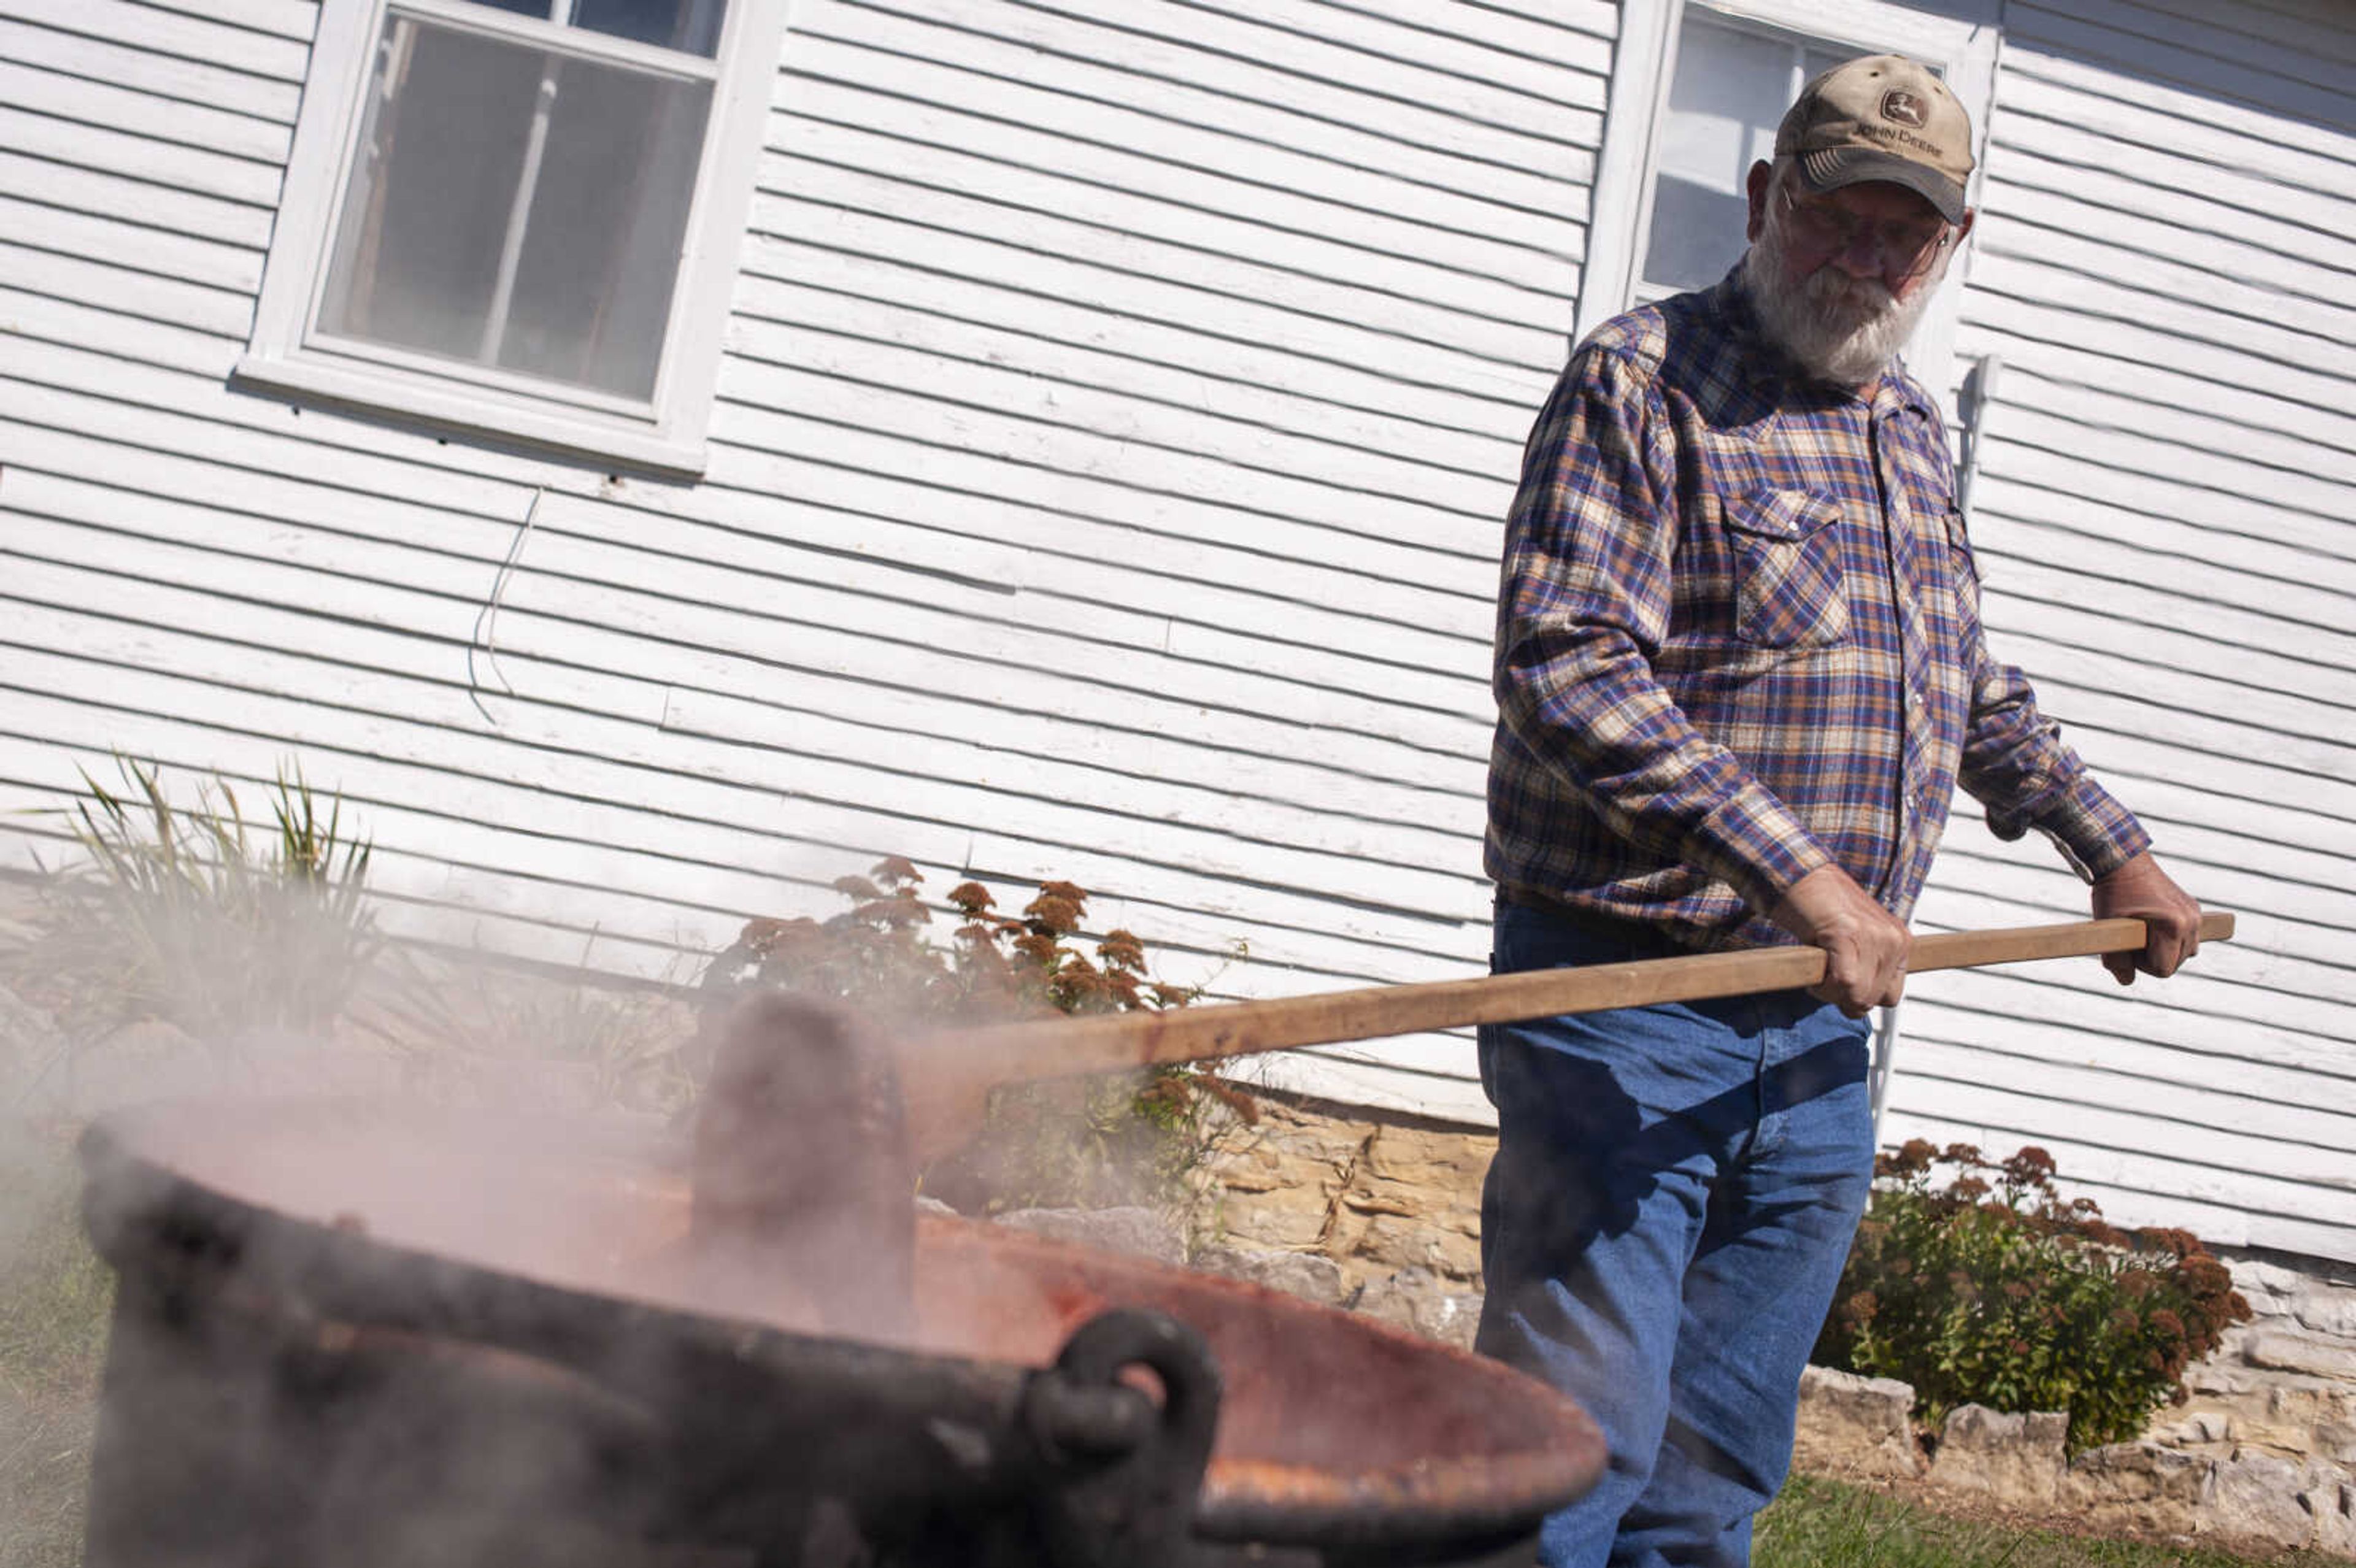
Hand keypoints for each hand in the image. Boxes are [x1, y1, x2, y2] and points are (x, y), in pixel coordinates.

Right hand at [1768, 865, 1910, 1016]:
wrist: (1798, 872)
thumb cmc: (1820, 906)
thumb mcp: (1857, 936)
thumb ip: (1867, 965)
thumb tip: (1858, 1003)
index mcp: (1900, 941)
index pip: (1889, 996)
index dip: (1859, 995)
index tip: (1839, 979)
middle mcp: (1894, 939)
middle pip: (1872, 1000)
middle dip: (1843, 996)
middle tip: (1823, 972)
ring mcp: (1875, 937)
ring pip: (1858, 996)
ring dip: (1829, 991)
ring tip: (1818, 964)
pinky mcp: (1849, 935)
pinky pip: (1843, 983)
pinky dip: (1822, 983)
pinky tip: (1813, 961)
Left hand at [2090, 851, 2202, 984]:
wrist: (2123, 862)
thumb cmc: (2113, 894)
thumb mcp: (2108, 929)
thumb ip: (2116, 960)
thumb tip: (2126, 981)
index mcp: (2174, 926)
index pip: (2164, 969)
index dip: (2142, 965)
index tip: (2128, 946)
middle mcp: (2191, 921)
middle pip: (2176, 963)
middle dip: (2153, 958)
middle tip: (2132, 936)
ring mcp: (2195, 915)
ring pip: (2185, 953)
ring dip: (2164, 949)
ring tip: (2143, 929)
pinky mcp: (2194, 910)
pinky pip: (2188, 938)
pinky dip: (2171, 938)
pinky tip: (2154, 925)